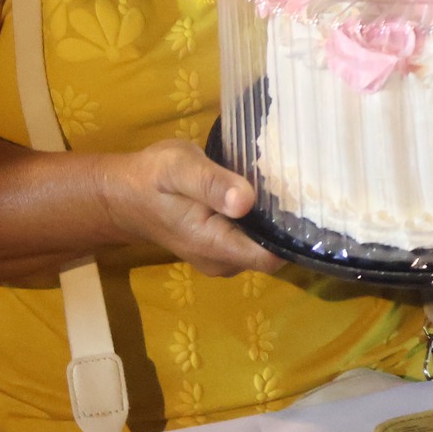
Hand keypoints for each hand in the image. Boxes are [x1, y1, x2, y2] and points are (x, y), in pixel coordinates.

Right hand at [101, 139, 281, 276]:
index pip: (270, 257)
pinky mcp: (221, 249)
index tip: (307, 204)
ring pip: (264, 246)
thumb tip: (246, 201)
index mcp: (215, 246)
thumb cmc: (152, 178)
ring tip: (284, 184)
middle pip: (273, 252)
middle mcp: (223, 262)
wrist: (125, 195)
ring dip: (275, 221)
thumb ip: (212, 185)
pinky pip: (252, 240)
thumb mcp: (179, 169)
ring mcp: (222, 259)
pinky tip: (265, 192)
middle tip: (298, 185)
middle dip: (287, 225)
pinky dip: (261, 220)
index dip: (292, 235)